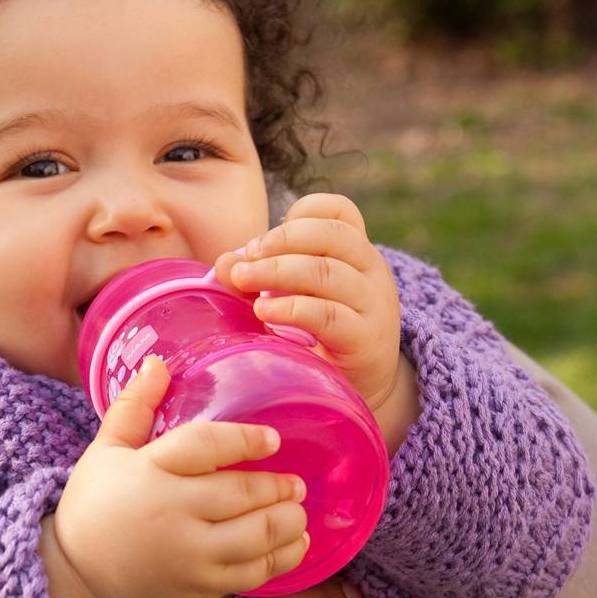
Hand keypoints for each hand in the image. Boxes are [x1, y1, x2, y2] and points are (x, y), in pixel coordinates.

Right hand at [42, 356, 308, 597]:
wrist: (78, 578)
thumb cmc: (92, 506)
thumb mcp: (104, 451)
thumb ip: (134, 406)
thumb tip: (158, 362)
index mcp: (148, 472)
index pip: (205, 446)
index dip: (244, 439)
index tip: (272, 439)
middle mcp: (173, 512)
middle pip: (241, 492)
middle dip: (277, 486)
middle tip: (295, 481)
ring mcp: (189, 554)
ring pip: (256, 534)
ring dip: (287, 520)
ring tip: (297, 508)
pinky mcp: (200, 586)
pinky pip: (254, 573)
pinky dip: (282, 557)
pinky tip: (295, 543)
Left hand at [214, 193, 407, 423]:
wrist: (359, 387)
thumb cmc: (317, 333)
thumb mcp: (289, 295)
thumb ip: (257, 275)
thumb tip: (223, 262)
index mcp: (354, 251)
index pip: (338, 210)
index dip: (301, 214)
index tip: (263, 241)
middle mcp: (370, 270)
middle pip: (332, 235)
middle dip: (280, 241)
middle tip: (245, 258)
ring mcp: (373, 304)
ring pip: (328, 272)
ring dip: (277, 272)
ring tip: (243, 281)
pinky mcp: (366, 340)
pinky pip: (329, 315)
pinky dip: (291, 309)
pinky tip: (262, 311)